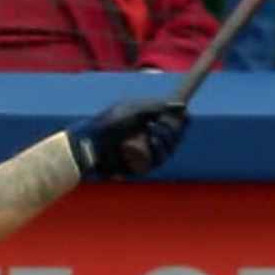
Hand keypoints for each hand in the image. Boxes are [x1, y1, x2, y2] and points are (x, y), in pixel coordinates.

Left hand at [69, 98, 187, 179]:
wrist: (90, 141)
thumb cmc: (109, 124)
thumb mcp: (133, 111)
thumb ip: (156, 107)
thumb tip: (182, 106)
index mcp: (152, 128)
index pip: (175, 127)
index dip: (182, 122)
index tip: (184, 115)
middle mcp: (151, 143)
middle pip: (174, 139)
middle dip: (172, 129)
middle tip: (161, 122)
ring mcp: (146, 156)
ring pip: (167, 151)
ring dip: (167, 139)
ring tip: (155, 130)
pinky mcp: (140, 168)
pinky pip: (156, 162)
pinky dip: (159, 152)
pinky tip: (155, 141)